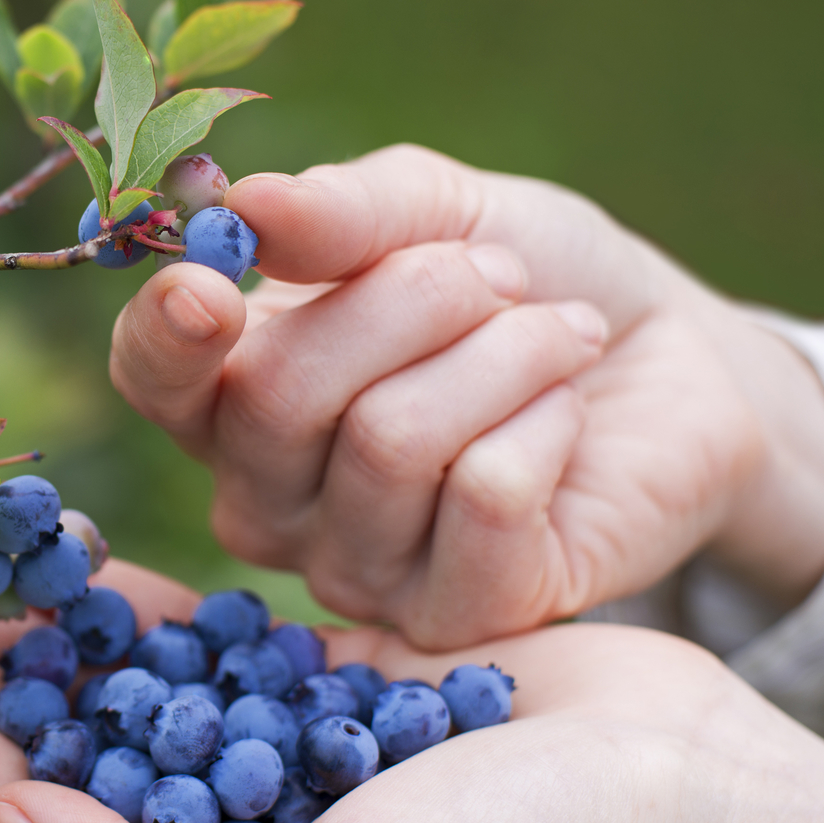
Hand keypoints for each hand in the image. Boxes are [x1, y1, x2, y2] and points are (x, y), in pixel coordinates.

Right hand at [110, 145, 823, 646]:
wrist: (672, 362)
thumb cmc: (528, 280)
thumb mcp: (440, 211)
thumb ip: (344, 214)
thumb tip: (246, 206)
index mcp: (233, 391)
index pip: (152, 379)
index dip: (165, 337)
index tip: (210, 285)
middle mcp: (269, 498)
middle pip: (280, 395)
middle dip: (412, 298)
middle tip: (501, 277)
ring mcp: (355, 571)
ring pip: (390, 441)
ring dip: (503, 353)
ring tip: (559, 334)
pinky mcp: (458, 617)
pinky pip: (484, 498)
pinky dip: (546, 422)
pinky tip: (567, 417)